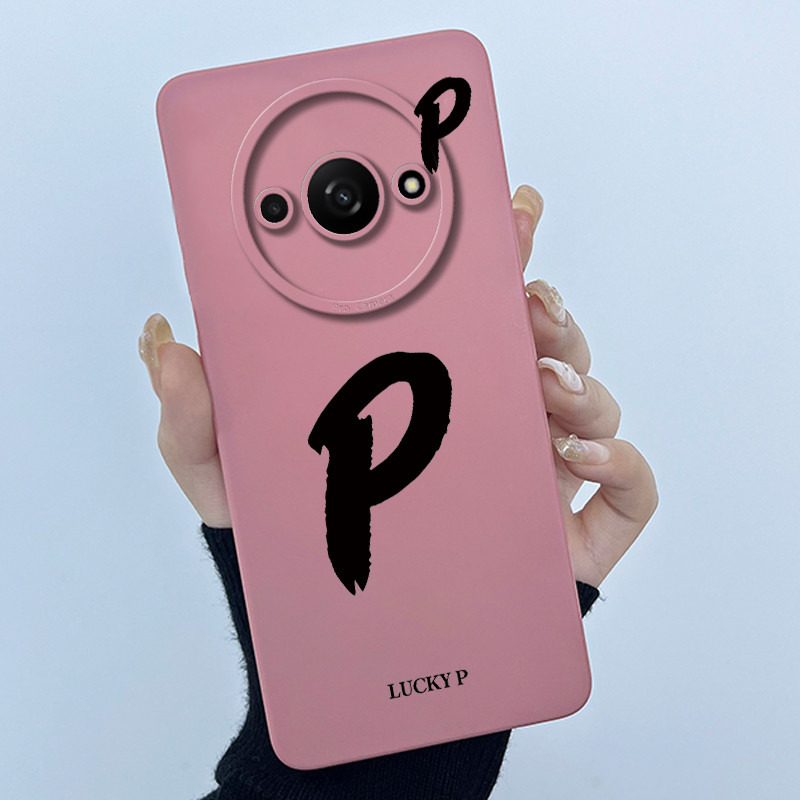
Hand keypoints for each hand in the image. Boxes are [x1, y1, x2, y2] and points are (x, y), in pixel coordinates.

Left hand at [140, 185, 656, 582]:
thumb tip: (166, 343)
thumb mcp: (231, 479)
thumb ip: (198, 414)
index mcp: (424, 391)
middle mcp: (485, 421)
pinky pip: (625, 489)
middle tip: (528, 298)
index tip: (508, 212)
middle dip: (546, 306)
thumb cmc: (296, 555)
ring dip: (580, 377)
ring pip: (588, 401)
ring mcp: (531, 475)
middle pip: (538, 341)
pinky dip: (621, 461)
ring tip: (546, 384)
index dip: (496, 255)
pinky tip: (576, 457)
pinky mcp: (566, 536)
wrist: (345, 653)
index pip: (467, 308)